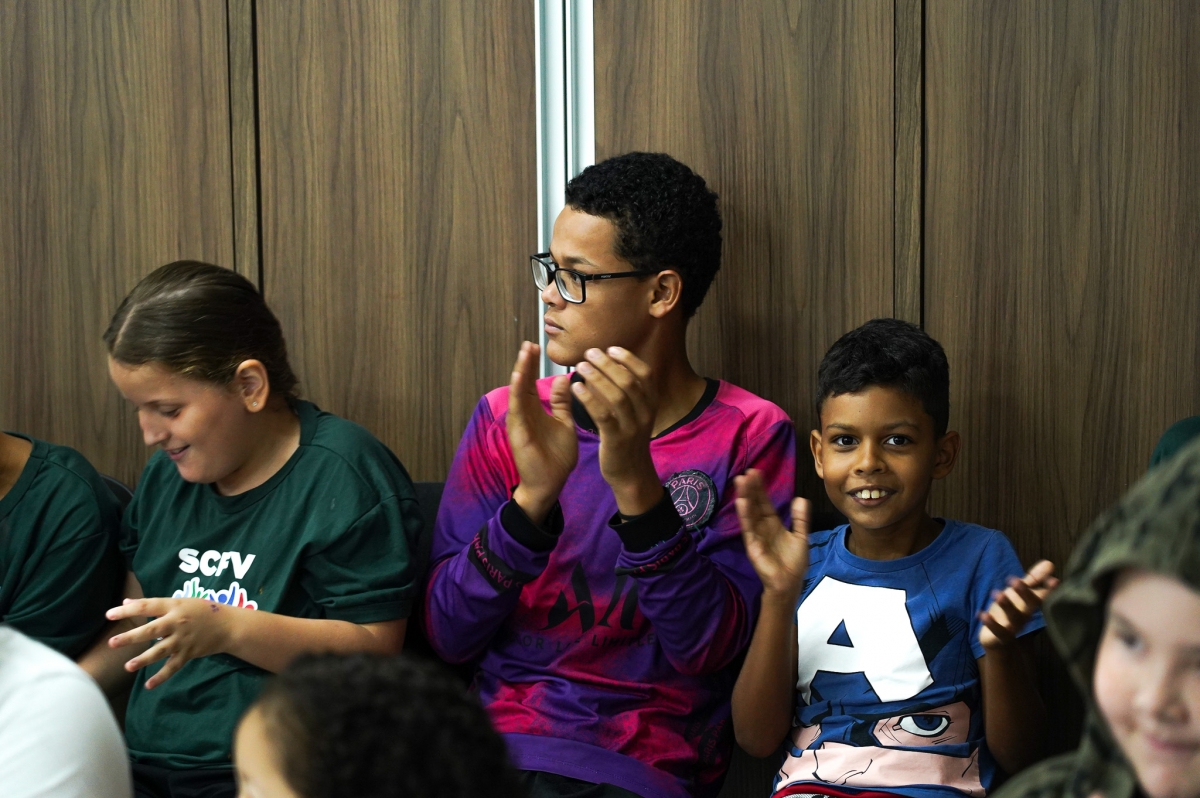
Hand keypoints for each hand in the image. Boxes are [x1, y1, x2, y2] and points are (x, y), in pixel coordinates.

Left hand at [106, 597, 238, 688]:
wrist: (229, 625)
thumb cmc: (202, 611)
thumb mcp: (181, 602)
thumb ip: (154, 604)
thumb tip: (127, 602)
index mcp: (174, 606)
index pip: (147, 606)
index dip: (127, 610)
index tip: (109, 614)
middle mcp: (177, 622)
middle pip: (151, 630)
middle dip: (131, 637)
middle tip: (112, 643)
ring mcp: (183, 640)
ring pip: (160, 651)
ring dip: (144, 659)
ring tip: (128, 666)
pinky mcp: (188, 653)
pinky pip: (173, 667)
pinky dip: (161, 676)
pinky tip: (148, 685)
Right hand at [508, 342, 577, 523]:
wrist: (550, 484)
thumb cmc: (556, 456)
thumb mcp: (564, 423)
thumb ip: (563, 402)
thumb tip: (567, 378)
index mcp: (534, 410)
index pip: (532, 381)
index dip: (534, 364)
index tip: (537, 346)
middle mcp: (524, 413)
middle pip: (523, 382)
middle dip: (526, 362)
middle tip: (529, 342)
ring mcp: (519, 421)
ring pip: (518, 391)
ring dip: (520, 371)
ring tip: (524, 352)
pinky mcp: (518, 431)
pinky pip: (517, 408)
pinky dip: (518, 391)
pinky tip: (521, 377)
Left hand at [571, 347, 662, 515]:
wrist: (631, 473)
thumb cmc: (629, 438)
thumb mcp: (637, 413)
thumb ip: (629, 391)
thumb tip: (612, 363)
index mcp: (652, 403)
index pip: (645, 373)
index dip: (628, 358)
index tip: (609, 348)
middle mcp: (646, 413)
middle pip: (628, 381)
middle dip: (608, 364)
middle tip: (589, 353)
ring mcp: (632, 427)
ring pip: (616, 396)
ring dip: (597, 378)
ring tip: (580, 367)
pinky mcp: (617, 440)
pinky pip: (603, 415)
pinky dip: (589, 399)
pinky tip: (576, 388)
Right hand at [736, 469, 809, 601]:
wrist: (790, 584)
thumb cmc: (794, 563)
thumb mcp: (800, 537)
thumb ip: (800, 519)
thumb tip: (801, 499)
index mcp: (772, 524)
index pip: (764, 502)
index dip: (760, 488)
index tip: (756, 472)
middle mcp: (762, 527)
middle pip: (755, 504)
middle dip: (751, 489)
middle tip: (747, 472)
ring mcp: (756, 536)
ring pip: (749, 513)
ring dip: (745, 497)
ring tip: (741, 482)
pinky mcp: (753, 546)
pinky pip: (749, 528)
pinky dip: (745, 515)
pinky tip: (742, 503)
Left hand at [979, 559, 1058, 649]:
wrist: (1001, 643)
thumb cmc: (1011, 613)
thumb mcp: (1020, 594)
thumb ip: (1033, 580)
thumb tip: (1049, 563)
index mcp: (1029, 605)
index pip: (1041, 596)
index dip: (1048, 590)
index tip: (1054, 581)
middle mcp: (1024, 617)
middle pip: (1028, 607)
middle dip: (1025, 594)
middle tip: (1016, 580)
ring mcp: (1012, 628)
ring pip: (1013, 619)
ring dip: (1006, 606)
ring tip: (998, 594)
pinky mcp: (999, 637)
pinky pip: (998, 632)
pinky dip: (991, 624)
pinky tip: (982, 614)